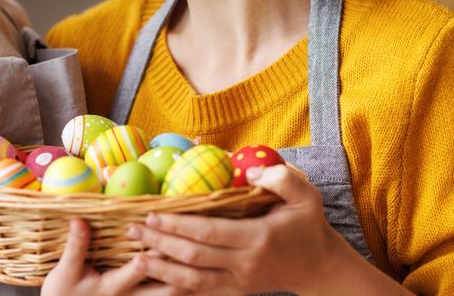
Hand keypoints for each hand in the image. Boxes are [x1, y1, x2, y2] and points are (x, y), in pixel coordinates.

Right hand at [42, 218, 184, 295]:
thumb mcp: (65, 272)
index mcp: (114, 287)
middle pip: (167, 287)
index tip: (170, 231)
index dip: (156, 251)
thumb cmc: (63, 294)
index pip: (141, 269)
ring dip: (186, 277)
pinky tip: (191, 271)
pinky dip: (180, 286)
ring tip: (202, 256)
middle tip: (198, 245)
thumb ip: (76, 246)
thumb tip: (80, 219)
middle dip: (182, 266)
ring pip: (171, 294)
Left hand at [129, 165, 408, 294]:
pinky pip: (201, 291)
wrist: (320, 266)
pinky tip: (155, 277)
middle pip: (194, 257)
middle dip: (160, 244)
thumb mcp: (306, 195)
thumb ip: (280, 178)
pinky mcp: (236, 291)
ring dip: (161, 269)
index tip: (152, 214)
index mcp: (258, 238)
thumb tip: (249, 171)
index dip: (178, 226)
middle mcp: (246, 264)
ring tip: (135, 257)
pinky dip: (175, 286)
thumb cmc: (308, 224)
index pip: (209, 233)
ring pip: (193, 281)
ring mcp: (240, 282)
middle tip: (133, 230)